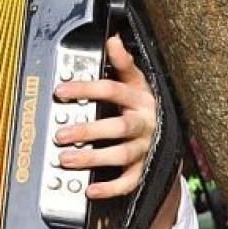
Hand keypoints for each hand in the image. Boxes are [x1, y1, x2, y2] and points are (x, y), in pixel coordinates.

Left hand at [52, 35, 157, 198]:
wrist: (166, 135)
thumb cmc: (142, 104)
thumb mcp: (137, 81)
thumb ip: (123, 63)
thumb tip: (112, 40)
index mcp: (140, 98)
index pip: (112, 90)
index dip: (86, 89)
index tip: (61, 92)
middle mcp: (144, 123)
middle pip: (118, 126)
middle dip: (88, 131)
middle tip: (60, 134)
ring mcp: (145, 147)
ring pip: (121, 154)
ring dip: (93, 158)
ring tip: (66, 159)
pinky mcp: (144, 169)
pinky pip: (130, 181)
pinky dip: (111, 188)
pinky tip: (91, 189)